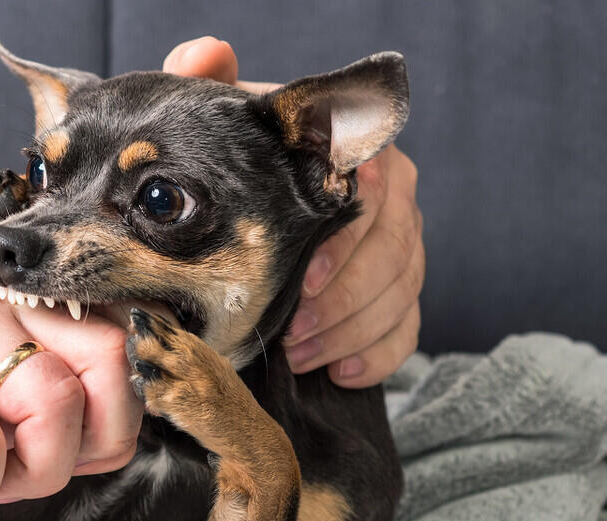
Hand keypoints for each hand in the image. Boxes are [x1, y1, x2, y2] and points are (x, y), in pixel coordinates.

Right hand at [0, 278, 139, 502]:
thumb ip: (36, 410)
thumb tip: (106, 446)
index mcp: (14, 310)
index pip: (119, 347)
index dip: (113, 415)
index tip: (70, 451)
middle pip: (112, 362)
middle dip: (93, 439)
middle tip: (36, 466)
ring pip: (57, 405)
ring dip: (30, 470)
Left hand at [164, 37, 423, 387]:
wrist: (248, 208)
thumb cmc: (240, 166)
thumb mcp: (224, 127)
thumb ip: (214, 87)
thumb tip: (208, 53)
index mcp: (360, 158)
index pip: (378, 195)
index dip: (346, 245)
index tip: (306, 282)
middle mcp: (394, 199)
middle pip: (396, 251)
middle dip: (346, 301)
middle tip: (295, 334)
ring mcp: (400, 247)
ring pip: (402, 293)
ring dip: (351, 333)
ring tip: (300, 356)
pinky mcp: (398, 293)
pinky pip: (407, 329)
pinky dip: (377, 356)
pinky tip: (337, 372)